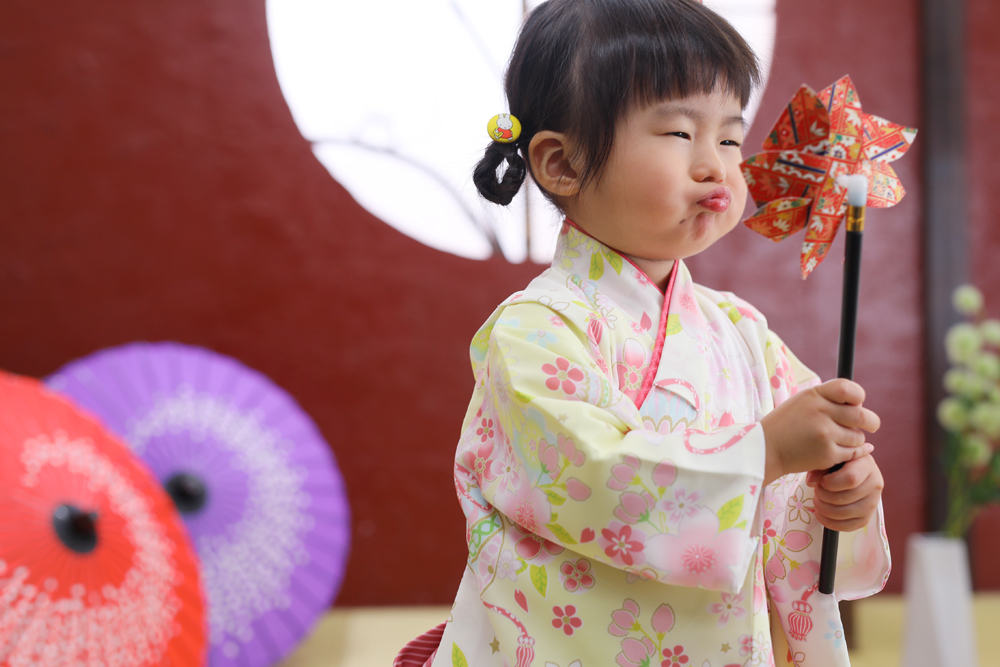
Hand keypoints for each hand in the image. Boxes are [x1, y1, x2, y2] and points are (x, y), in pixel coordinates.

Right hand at [760, 379, 879, 484]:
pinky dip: (853, 453)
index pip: (849, 389)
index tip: (857, 404)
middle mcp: (821, 412)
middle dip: (871, 422)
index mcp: (814, 396)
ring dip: (854, 439)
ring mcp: (825, 434)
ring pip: (858, 437)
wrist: (766, 449)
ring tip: (839, 440)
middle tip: (871, 425)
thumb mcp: (801, 401)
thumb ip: (828, 399)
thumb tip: (860, 405)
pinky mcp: (827, 454)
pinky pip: (854, 453)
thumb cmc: (785, 424)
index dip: (858, 397)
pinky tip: (843, 451)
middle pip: (862, 416)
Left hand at [806, 453, 883, 531]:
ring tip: (818, 500)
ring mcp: (873, 502)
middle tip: (816, 490)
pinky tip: (820, 514)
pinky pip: (849, 526)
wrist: (853, 471)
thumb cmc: (840, 463)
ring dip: (824, 509)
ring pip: (845, 513)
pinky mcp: (867, 517)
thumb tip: (811, 482)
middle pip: (845, 498)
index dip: (830, 483)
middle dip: (823, 496)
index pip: (850, 478)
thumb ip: (820, 467)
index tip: (822, 481)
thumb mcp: (830, 458)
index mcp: (866, 465)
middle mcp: (875, 484)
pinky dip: (830, 523)